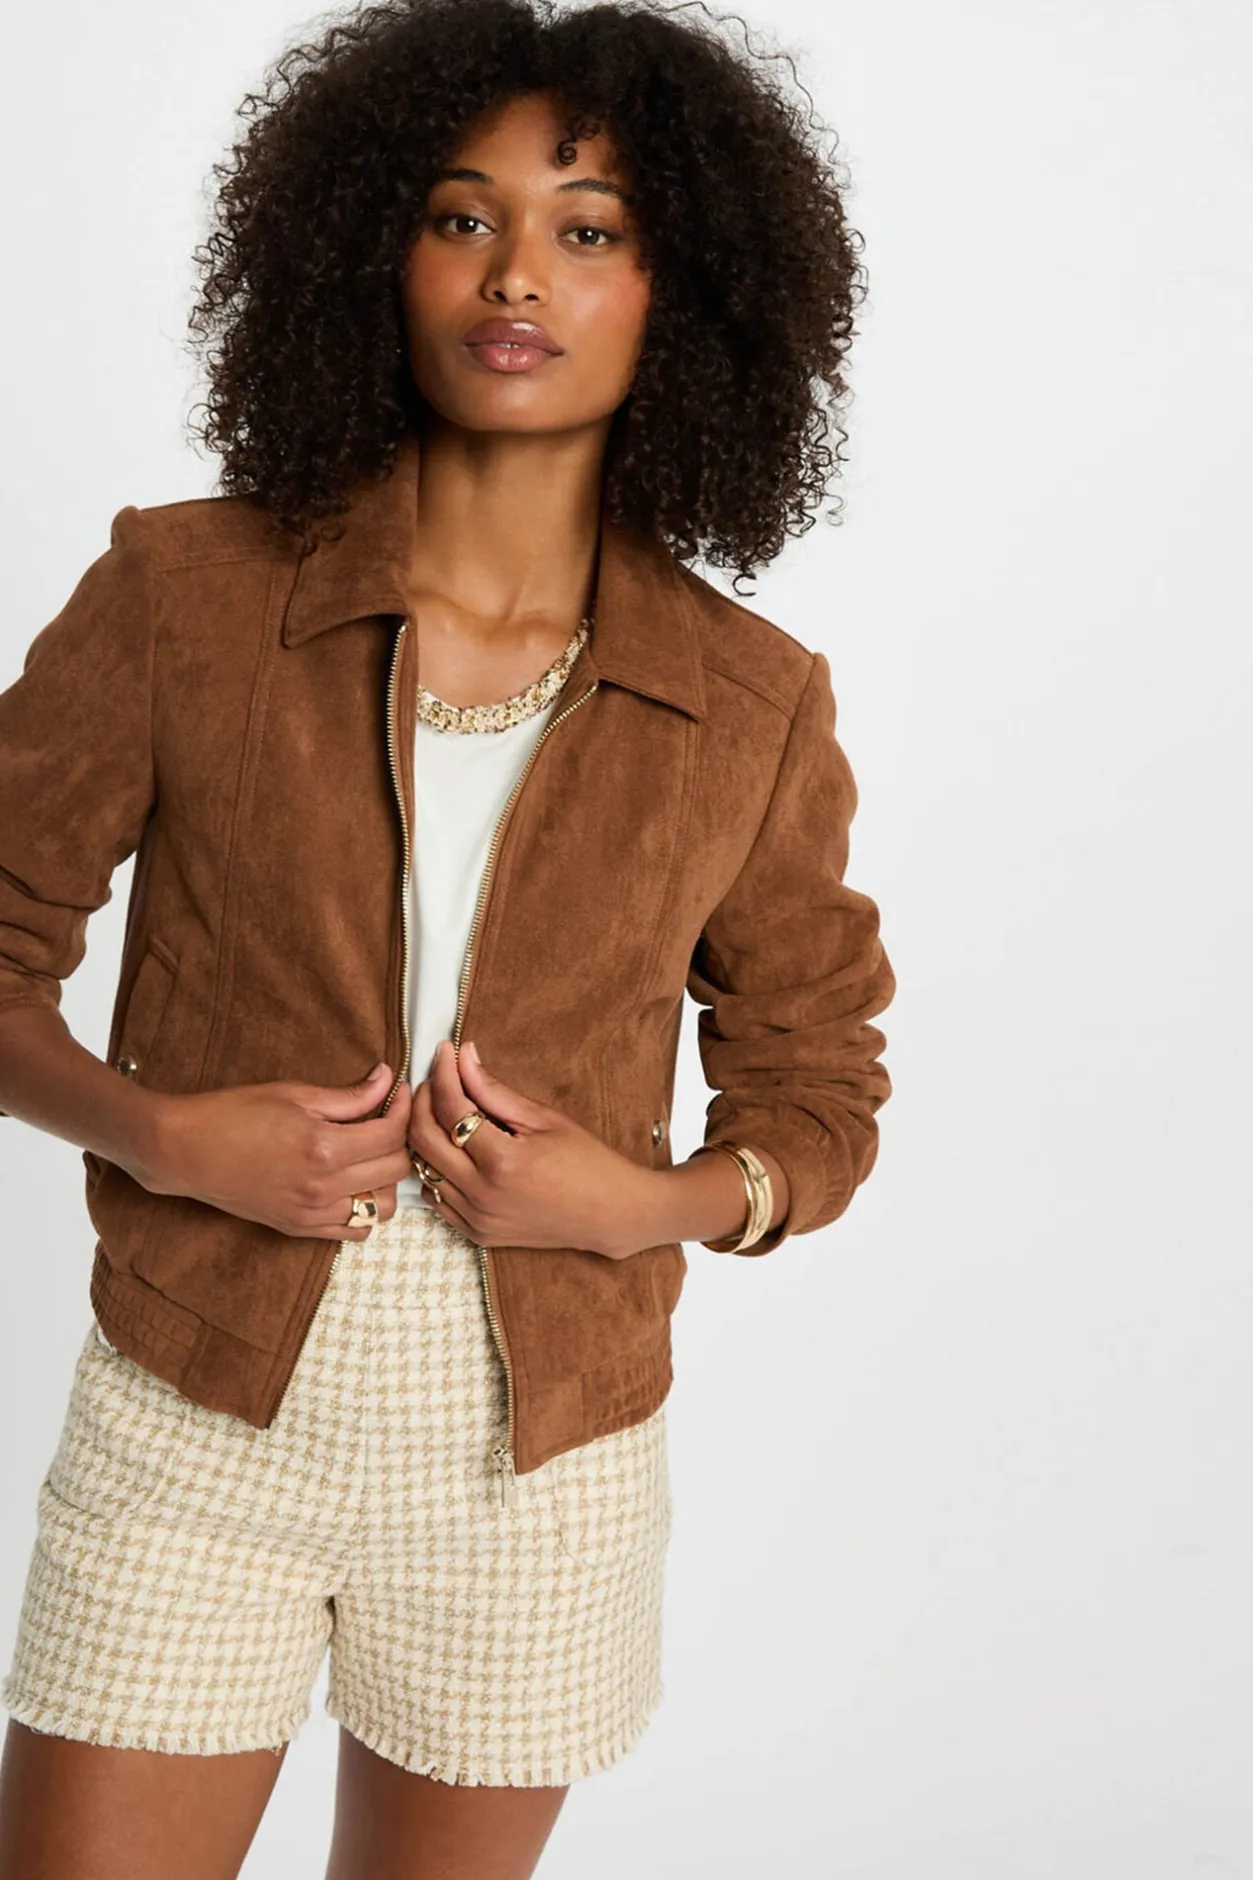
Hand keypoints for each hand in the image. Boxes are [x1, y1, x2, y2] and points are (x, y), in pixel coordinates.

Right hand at [148, 1062, 412, 1239]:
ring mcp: (312, 1213)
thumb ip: (349, 1095)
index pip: (391, 1136)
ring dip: (386, 1181)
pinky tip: (352, 1184)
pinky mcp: (299, 1228)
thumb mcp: (294, 1094)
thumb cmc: (233, 1114)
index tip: (399, 1094)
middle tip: (388, 1121)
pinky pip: (355, 1232)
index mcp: (324, 1148)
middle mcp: (323, 1187)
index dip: (403, 1110)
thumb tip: (388, 1080)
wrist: (186, 1151)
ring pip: (382, 1209)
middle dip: (400, 1142)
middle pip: (395, 1172)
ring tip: (371, 1156)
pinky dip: (364, 1211)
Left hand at [408, 1039, 656, 1259]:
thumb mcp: (545, 1118)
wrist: (610, 1213)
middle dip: (423, 1100)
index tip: (445, 1053)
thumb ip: (495, 1090)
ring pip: (423, 1169)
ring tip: (442, 1111)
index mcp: (503, 1161)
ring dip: (425, 1135)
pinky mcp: (477, 1233)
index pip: (451, 1108)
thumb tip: (464, 1058)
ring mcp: (477, 1218)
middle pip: (423, 1138)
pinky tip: (451, 1151)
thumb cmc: (587, 1162)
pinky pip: (435, 1199)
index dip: (443, 1074)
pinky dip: (434, 1171)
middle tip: (437, 1079)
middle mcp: (482, 1194)